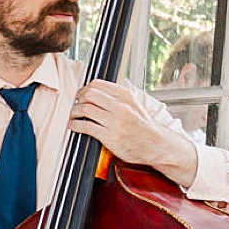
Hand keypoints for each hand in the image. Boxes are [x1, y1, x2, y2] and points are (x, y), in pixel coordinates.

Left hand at [69, 80, 187, 170]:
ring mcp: (116, 121)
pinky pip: (86, 127)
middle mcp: (121, 106)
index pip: (97, 84)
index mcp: (125, 95)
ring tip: (73, 116)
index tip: (80, 96)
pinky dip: (75, 125)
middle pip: (89, 95)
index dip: (84, 89)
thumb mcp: (133, 103)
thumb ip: (117, 96)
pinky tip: (73, 126)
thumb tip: (95, 89)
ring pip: (86, 109)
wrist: (155, 144)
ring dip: (74, 112)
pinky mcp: (110, 136)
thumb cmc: (141, 125)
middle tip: (76, 106)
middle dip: (78, 100)